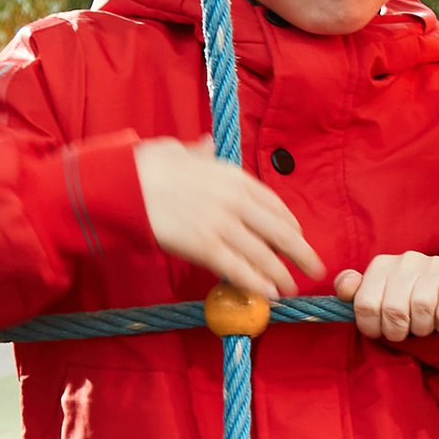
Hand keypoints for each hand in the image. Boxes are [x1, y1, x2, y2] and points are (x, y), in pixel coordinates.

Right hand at [135, 137, 322, 298]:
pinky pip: (237, 268)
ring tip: (291, 288)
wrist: (123, 184)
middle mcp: (234, 200)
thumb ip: (198, 152)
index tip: (297, 235)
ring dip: (280, 274)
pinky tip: (268, 293)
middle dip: (299, 252)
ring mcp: (221, 224)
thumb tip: (206, 145)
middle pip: (278, 231)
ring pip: (261, 254)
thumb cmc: (146, 167)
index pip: (273, 203)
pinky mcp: (204, 246)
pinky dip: (256, 282)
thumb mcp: (179, 152)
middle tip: (315, 267)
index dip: (289, 223)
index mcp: (232, 176)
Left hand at [337, 251, 438, 346]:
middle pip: (394, 310)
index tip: (380, 332)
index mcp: (382, 264)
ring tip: (423, 328)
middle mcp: (407, 260)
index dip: (372, 327)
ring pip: (422, 308)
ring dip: (422, 328)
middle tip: (404, 332)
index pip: (365, 304)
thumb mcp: (376, 296)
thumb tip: (345, 289)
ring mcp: (435, 265)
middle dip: (398, 331)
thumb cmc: (405, 300)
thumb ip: (352, 291)